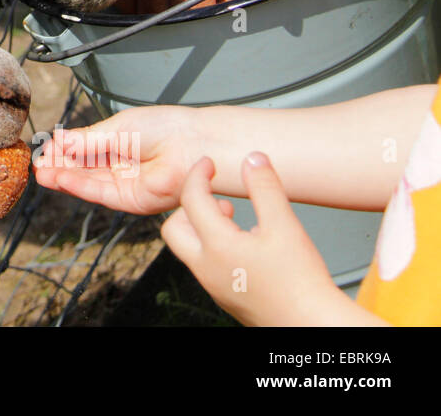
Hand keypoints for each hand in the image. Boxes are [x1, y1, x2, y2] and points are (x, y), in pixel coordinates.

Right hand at [34, 106, 205, 214]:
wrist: (192, 144)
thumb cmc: (165, 128)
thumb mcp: (118, 129)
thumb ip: (88, 140)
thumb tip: (60, 139)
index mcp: (118, 143)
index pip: (83, 148)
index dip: (63, 149)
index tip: (44, 147)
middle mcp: (119, 164)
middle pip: (82, 168)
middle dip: (59, 166)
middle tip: (37, 164)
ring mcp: (124, 183)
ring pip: (87, 182)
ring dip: (63, 178)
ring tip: (41, 173)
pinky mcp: (131, 200)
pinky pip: (100, 194)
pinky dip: (79, 186)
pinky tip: (61, 178)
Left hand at [161, 153, 350, 326]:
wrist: (312, 325)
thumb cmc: (301, 284)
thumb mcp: (285, 225)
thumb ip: (266, 188)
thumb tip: (253, 160)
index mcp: (216, 246)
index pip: (191, 199)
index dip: (197, 174)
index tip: (208, 164)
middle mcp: (206, 268)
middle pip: (173, 228)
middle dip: (189, 206)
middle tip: (216, 196)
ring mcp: (213, 285)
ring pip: (189, 248)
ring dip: (203, 226)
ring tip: (236, 219)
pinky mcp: (225, 296)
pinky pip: (206, 265)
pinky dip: (215, 246)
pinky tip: (248, 245)